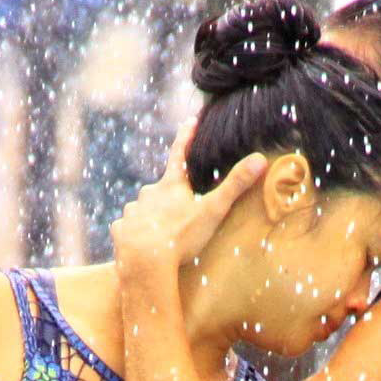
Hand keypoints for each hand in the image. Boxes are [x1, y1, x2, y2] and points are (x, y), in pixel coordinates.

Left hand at [110, 123, 267, 277]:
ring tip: (160, 230)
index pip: (180, 153)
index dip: (186, 136)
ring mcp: (132, 210)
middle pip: (160, 187)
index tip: (191, 121)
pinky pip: (128, 227)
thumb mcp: (213, 210)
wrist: (144, 259)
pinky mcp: (121, 229)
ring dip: (151, 214)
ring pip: (143, 207)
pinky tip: (140, 242)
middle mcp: (148, 192)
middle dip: (168, 194)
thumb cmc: (181, 235)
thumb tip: (260, 159)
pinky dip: (134, 232)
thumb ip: (235, 186)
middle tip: (178, 206)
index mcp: (170, 185)